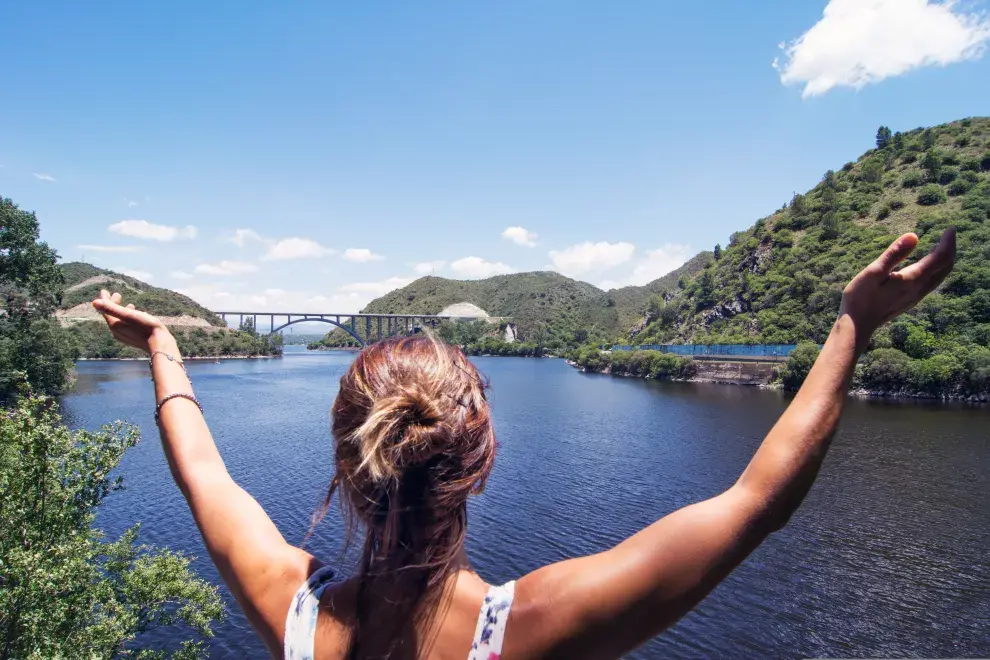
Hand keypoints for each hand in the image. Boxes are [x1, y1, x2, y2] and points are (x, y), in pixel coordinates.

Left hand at [92, 290, 174, 353]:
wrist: (160, 344)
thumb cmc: (146, 327)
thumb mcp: (129, 315)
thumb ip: (112, 309)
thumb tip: (94, 302)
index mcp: (114, 325)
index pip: (105, 311)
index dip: (105, 300)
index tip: (105, 290)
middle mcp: (117, 332)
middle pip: (112, 316)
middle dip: (113, 304)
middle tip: (117, 294)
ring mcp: (125, 336)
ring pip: (120, 321)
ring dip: (122, 311)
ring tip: (130, 304)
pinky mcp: (134, 339)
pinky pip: (126, 326)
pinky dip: (128, 318)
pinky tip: (137, 317)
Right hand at [839, 228, 955, 352]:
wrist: (858, 325)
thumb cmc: (861, 297)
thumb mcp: (874, 271)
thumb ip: (894, 254)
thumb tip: (914, 235)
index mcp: (913, 278)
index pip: (940, 257)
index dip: (948, 242)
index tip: (951, 228)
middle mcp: (919, 288)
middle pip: (945, 267)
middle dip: (950, 250)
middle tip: (949, 235)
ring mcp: (916, 296)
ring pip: (940, 276)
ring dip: (945, 261)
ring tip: (942, 247)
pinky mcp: (910, 301)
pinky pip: (932, 283)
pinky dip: (937, 271)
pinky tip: (928, 267)